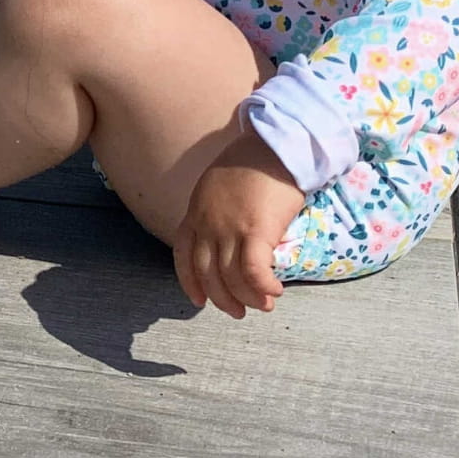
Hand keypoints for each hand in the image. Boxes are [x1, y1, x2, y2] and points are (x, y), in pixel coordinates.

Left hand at [173, 129, 306, 317]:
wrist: (275, 146)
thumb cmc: (252, 163)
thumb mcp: (217, 187)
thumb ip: (215, 212)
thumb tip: (226, 238)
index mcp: (195, 212)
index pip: (183, 255)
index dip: (190, 282)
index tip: (199, 301)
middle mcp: (207, 223)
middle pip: (207, 273)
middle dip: (222, 298)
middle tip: (239, 311)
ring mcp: (229, 228)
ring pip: (231, 277)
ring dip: (248, 298)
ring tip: (263, 304)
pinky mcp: (256, 230)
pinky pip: (254, 271)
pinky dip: (263, 287)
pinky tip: (275, 291)